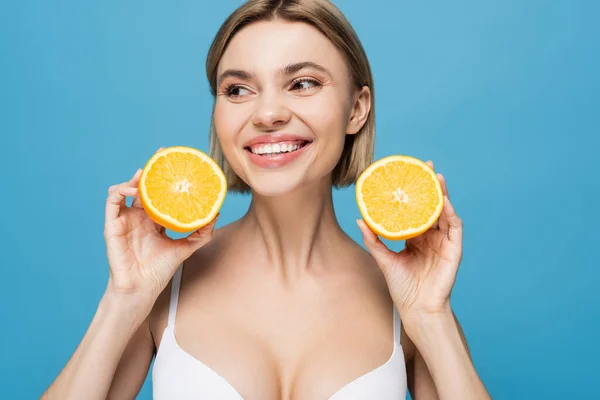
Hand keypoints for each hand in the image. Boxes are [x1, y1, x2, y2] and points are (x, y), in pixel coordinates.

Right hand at [103, 149, 217, 303]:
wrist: (142, 289)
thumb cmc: (159, 271)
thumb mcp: (185, 248)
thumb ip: (201, 233)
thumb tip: (216, 214)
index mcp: (153, 219)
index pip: (158, 192)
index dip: (163, 176)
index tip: (173, 159)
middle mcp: (138, 216)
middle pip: (142, 186)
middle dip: (150, 168)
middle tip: (162, 153)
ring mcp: (124, 219)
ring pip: (125, 189)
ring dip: (134, 178)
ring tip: (146, 173)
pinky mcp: (112, 225)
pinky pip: (112, 201)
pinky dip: (121, 190)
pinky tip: (133, 190)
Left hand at [357, 161, 462, 319]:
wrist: (416, 309)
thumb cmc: (402, 287)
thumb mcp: (384, 259)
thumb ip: (373, 240)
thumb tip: (360, 219)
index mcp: (416, 237)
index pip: (416, 209)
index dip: (414, 193)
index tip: (408, 175)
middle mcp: (431, 237)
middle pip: (432, 206)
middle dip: (430, 186)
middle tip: (424, 166)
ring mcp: (444, 242)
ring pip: (444, 212)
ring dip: (442, 194)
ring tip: (436, 177)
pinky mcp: (454, 250)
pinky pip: (454, 227)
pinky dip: (450, 213)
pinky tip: (444, 201)